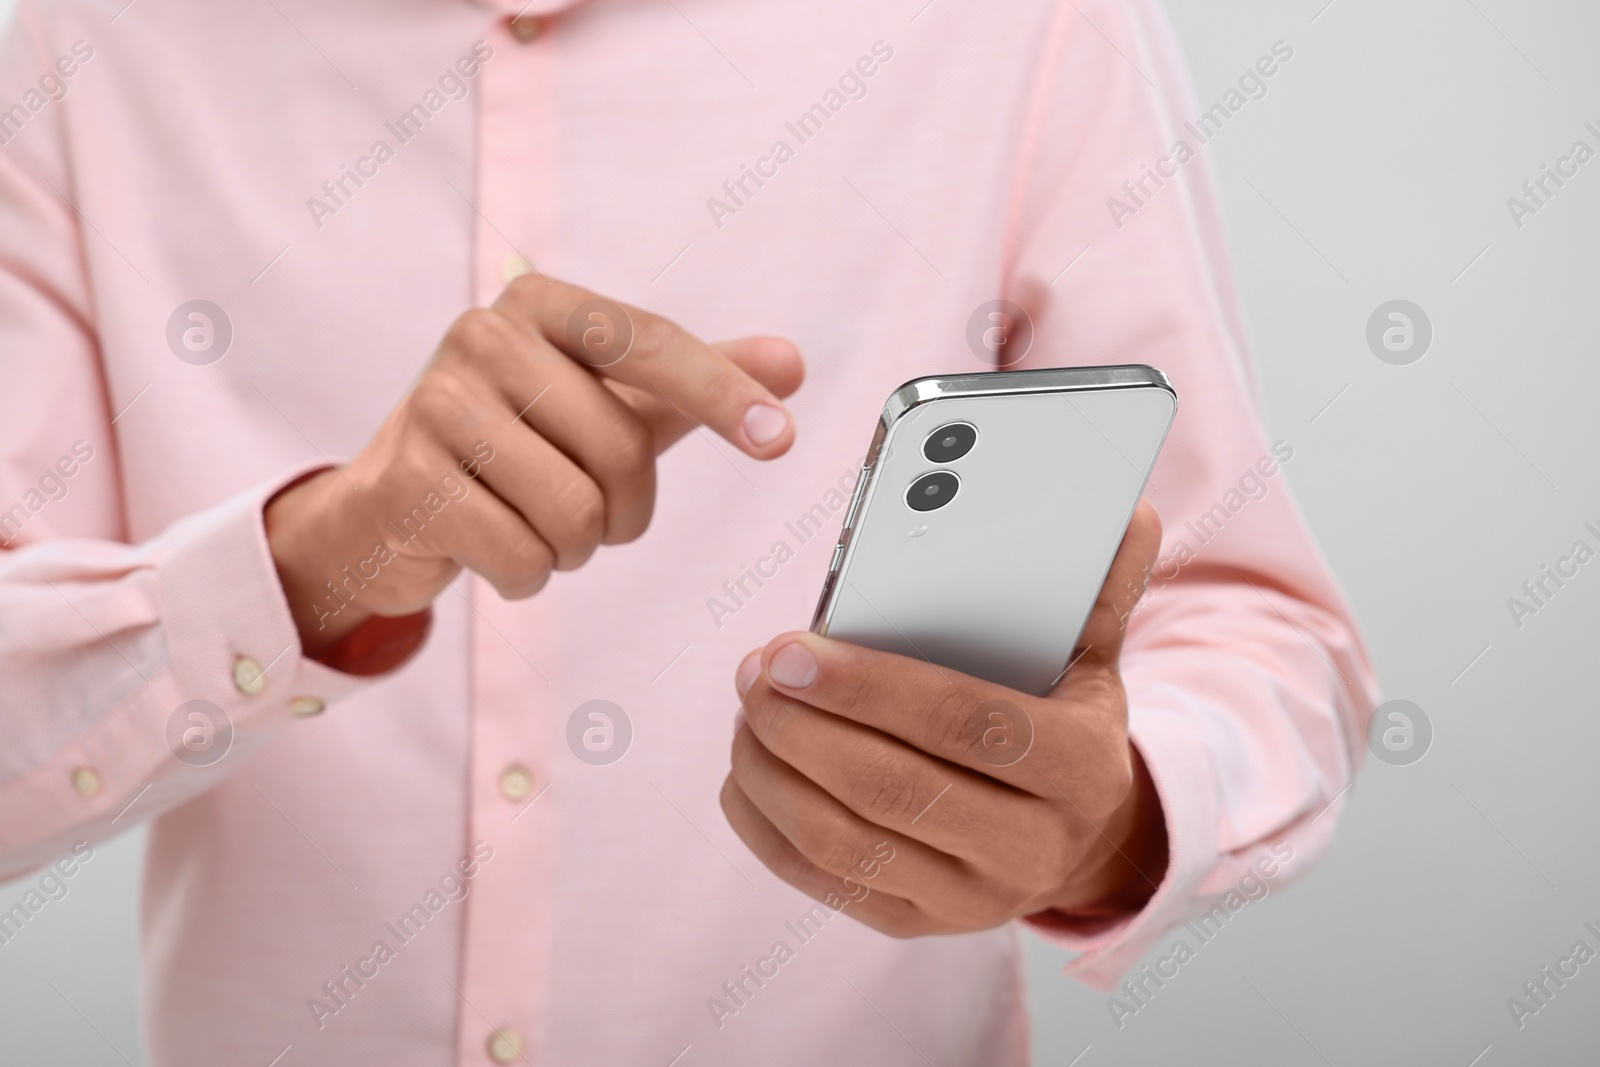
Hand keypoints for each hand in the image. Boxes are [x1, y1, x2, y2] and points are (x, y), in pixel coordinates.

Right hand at [265, 275, 803, 664]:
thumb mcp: (611, 407)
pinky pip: (523, 557)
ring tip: (534, 525)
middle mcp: (483, 335)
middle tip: (589, 512)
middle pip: (622, 447)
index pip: (651, 344)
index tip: (782, 440)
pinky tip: (491, 549)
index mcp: (541, 303)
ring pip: (576, 511)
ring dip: (575, 547)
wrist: (391, 508)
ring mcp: (436, 404)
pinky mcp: (407, 480)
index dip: (723, 394)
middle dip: (626, 508)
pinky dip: (527, 576)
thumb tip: (794, 361)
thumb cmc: (521, 447)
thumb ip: (696, 383)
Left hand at [721, 501, 1167, 934]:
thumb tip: (1128, 514)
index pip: (964, 724)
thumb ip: (1096, 591)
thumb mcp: (1090, 661)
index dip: (870, 688)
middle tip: (754, 671)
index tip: (793, 650)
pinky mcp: (918, 924)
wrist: (1078, 837)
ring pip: (846, 842)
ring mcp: (972, 898)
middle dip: (805, 727)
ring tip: (748, 712)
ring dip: (774, 773)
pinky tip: (745, 770)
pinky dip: (766, 826)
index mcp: (1079, 767)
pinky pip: (825, 882)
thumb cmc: (1063, 721)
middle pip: (894, 789)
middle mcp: (1031, 848)